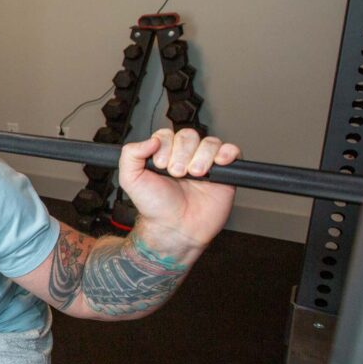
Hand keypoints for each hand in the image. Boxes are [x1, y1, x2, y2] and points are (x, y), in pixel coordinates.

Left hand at [119, 128, 240, 252]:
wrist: (175, 228)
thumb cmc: (155, 207)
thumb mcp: (131, 180)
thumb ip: (130, 154)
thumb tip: (151, 140)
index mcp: (164, 154)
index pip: (167, 134)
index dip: (165, 147)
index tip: (160, 165)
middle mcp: (185, 156)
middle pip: (189, 136)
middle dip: (182, 155)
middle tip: (177, 174)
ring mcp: (205, 163)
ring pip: (209, 142)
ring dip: (201, 157)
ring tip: (194, 175)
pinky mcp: (224, 173)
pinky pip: (232, 151)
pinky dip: (227, 153)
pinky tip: (218, 164)